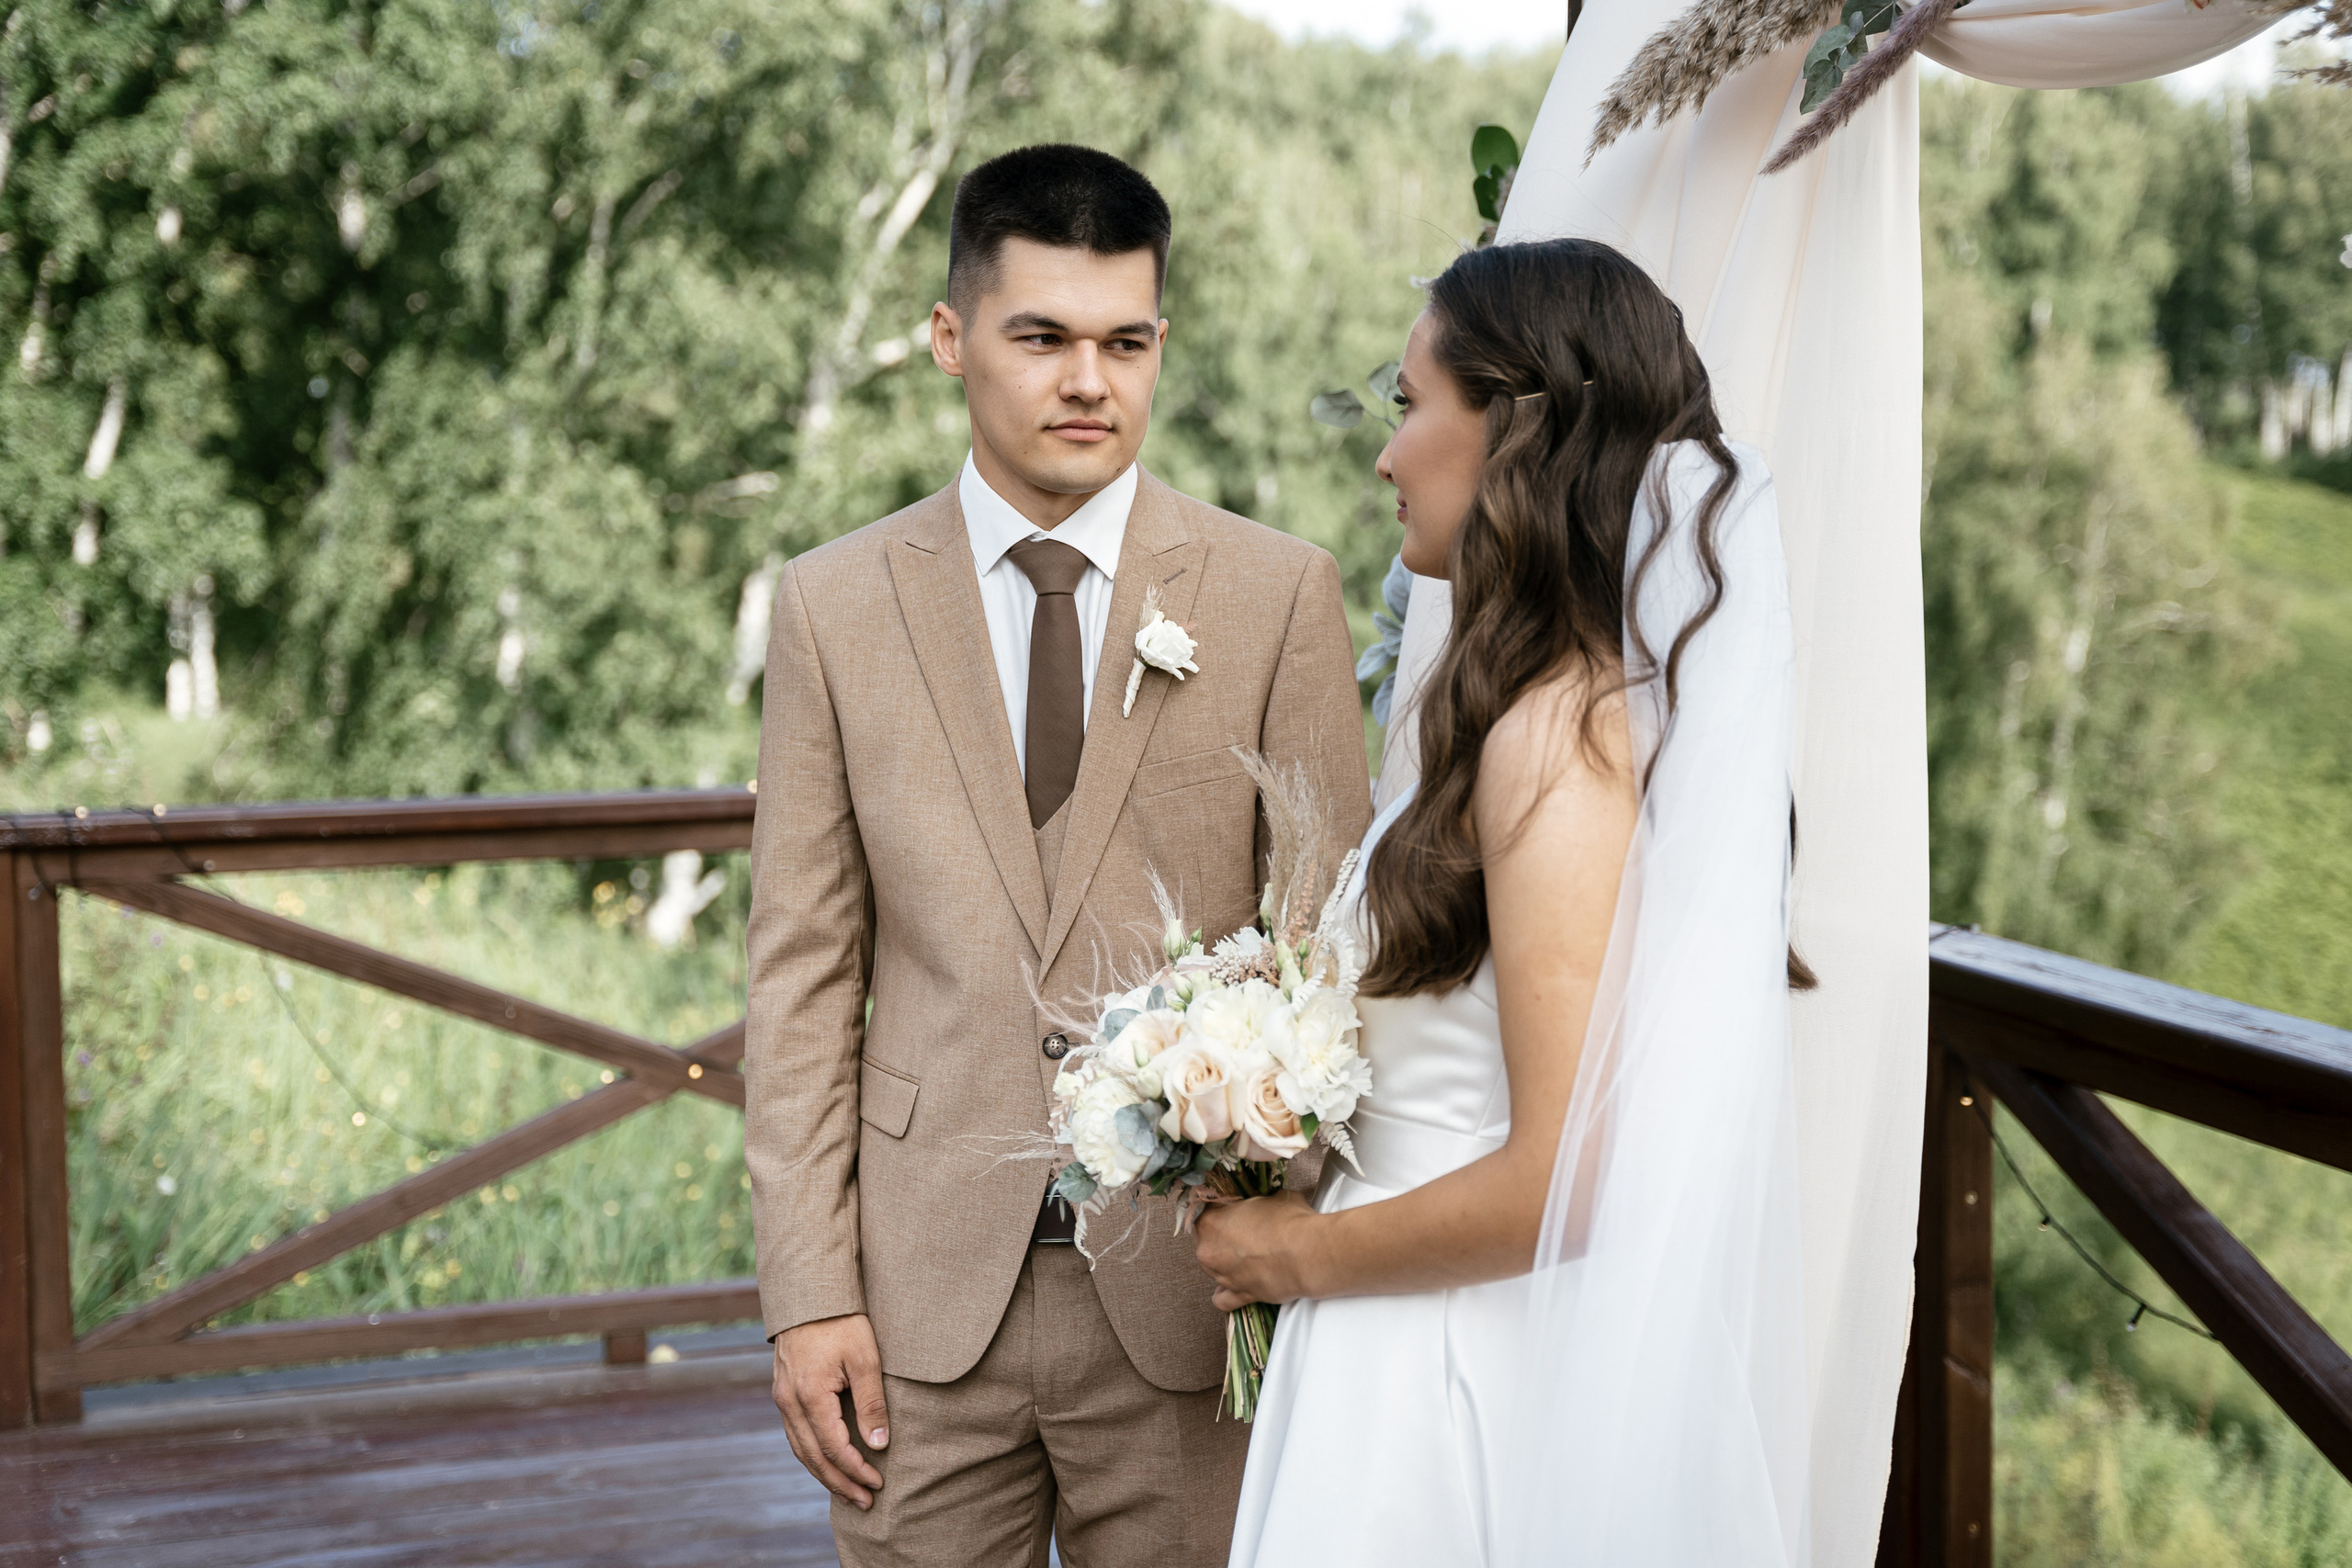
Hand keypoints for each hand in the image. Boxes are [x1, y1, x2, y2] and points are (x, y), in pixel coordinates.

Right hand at [772, 1314, 888, 1509]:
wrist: (809, 1294)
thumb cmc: (842, 1322)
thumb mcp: (865, 1358)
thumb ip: (872, 1403)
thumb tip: (879, 1444)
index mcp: (809, 1395)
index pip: (833, 1448)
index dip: (855, 1470)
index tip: (877, 1483)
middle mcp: (789, 1402)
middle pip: (813, 1457)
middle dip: (840, 1483)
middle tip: (865, 1502)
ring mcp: (782, 1398)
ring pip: (800, 1449)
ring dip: (824, 1474)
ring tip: (849, 1492)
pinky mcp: (783, 1392)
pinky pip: (795, 1435)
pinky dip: (812, 1455)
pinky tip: (828, 1464)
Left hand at [1194, 1189, 1320, 1311]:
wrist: (1308, 1254)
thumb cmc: (1289, 1222)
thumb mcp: (1272, 1198)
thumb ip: (1258, 1202)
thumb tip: (1265, 1203)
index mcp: (1211, 1221)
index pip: (1206, 1210)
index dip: (1223, 1208)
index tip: (1235, 1209)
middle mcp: (1209, 1250)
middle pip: (1207, 1240)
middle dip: (1223, 1236)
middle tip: (1245, 1231)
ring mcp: (1222, 1275)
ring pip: (1213, 1268)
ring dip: (1226, 1262)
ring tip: (1248, 1257)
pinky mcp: (1239, 1295)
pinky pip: (1223, 1299)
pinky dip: (1227, 1293)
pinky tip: (1235, 1285)